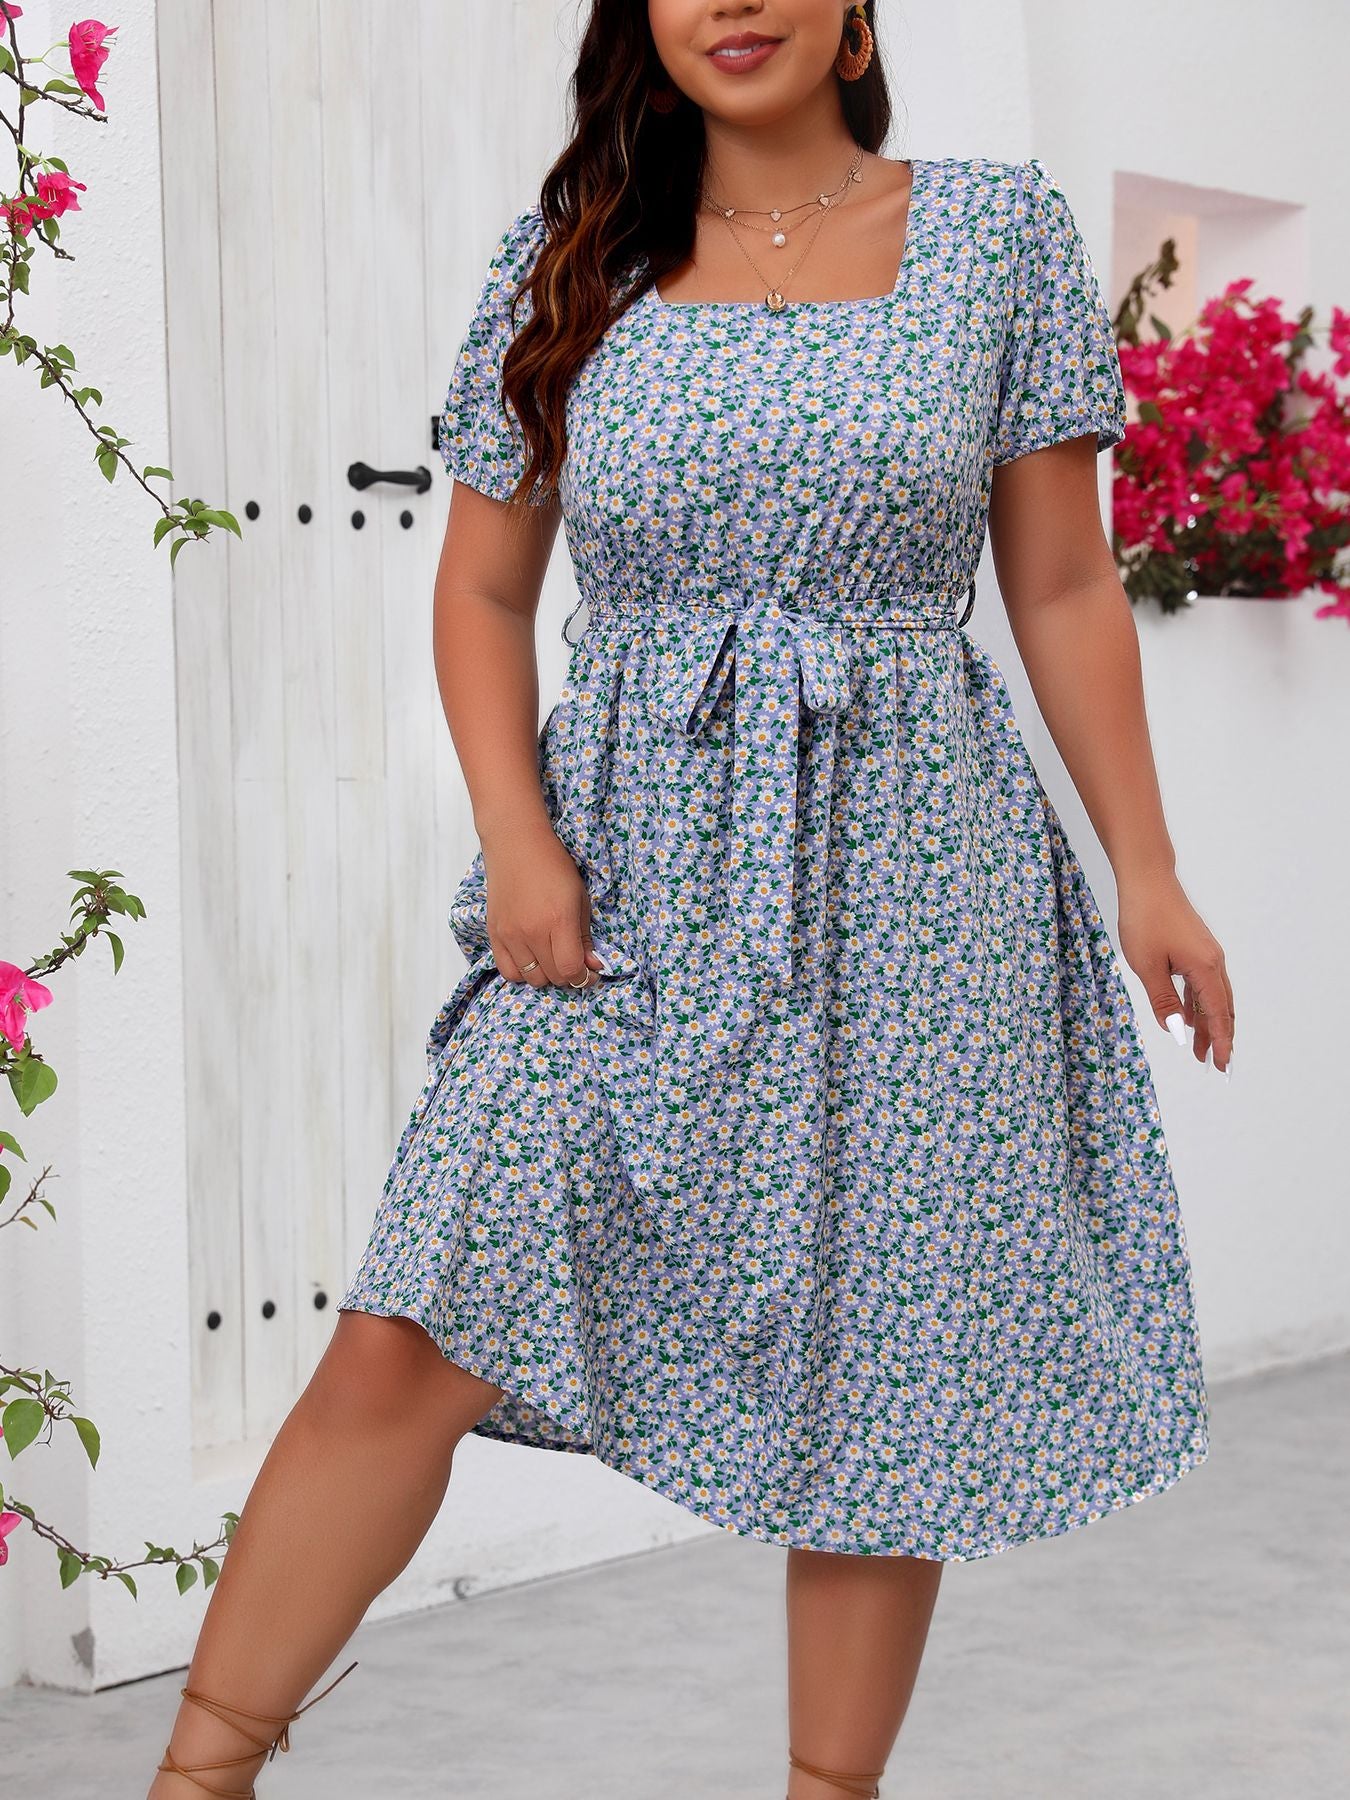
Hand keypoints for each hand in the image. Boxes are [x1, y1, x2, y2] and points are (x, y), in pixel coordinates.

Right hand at [479, 816, 605, 989]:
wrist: (516, 844)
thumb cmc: (553, 865)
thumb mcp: (580, 898)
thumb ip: (586, 936)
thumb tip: (592, 966)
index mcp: (559, 920)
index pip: (570, 970)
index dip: (584, 978)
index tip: (590, 974)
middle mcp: (532, 932)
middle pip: (552, 977)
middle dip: (568, 976)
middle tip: (573, 962)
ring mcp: (510, 935)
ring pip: (531, 978)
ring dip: (546, 975)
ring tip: (552, 958)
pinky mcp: (494, 934)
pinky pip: (508, 970)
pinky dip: (522, 972)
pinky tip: (532, 958)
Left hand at [1116, 867, 1233, 1073]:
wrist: (1148, 881)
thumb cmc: (1146, 919)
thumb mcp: (1148, 966)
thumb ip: (1164, 1001)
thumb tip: (1177, 1030)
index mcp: (1206, 968)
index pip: (1218, 1014)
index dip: (1220, 1041)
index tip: (1222, 1065)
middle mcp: (1213, 962)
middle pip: (1222, 1008)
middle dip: (1218, 1037)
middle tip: (1215, 1064)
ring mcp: (1207, 954)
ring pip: (1213, 997)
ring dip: (1207, 1022)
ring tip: (1199, 1049)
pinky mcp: (1196, 948)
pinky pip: (1203, 983)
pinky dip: (1199, 1003)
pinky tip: (1189, 1016)